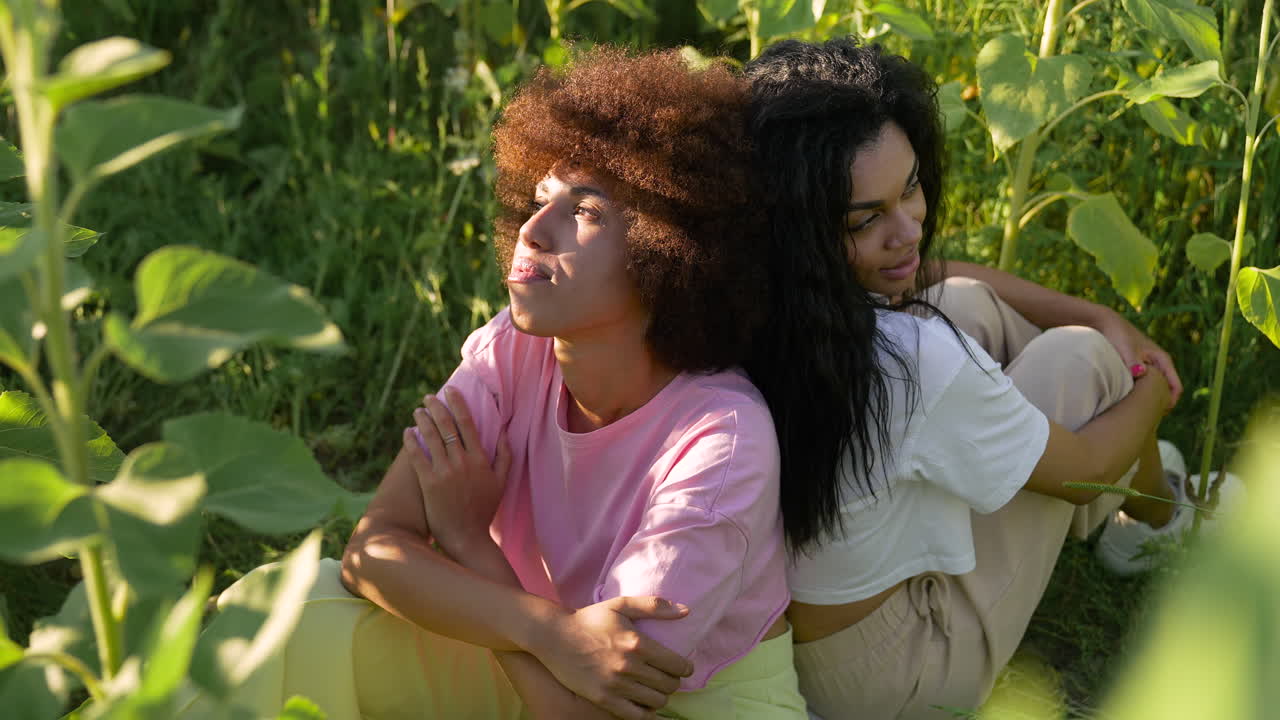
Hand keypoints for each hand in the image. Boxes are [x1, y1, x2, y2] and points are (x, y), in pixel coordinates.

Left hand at [402, 387, 511, 557]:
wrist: (468, 538)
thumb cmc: (484, 510)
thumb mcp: (502, 482)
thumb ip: (505, 455)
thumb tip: (504, 430)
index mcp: (480, 459)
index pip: (467, 423)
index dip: (458, 404)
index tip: (451, 391)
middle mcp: (462, 462)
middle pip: (446, 426)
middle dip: (436, 407)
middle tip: (428, 397)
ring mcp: (444, 473)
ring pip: (430, 438)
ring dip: (422, 420)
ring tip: (417, 411)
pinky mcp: (429, 484)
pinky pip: (417, 457)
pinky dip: (411, 442)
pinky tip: (407, 432)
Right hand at [529, 596, 693, 717]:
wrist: (554, 637)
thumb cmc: (589, 619)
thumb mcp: (621, 605)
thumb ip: (654, 606)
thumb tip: (686, 611)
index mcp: (637, 643)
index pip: (677, 665)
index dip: (685, 668)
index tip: (684, 667)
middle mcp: (629, 667)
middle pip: (669, 685)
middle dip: (674, 682)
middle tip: (668, 677)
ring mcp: (616, 686)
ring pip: (656, 702)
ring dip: (661, 696)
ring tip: (656, 689)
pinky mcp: (603, 700)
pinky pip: (636, 716)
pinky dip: (646, 712)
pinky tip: (644, 704)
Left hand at [1093, 309, 1181, 407]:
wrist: (1105, 323)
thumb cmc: (1117, 335)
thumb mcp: (1126, 349)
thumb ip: (1133, 362)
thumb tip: (1140, 373)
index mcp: (1162, 359)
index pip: (1176, 387)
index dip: (1170, 402)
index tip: (1158, 413)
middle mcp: (1159, 363)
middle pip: (1167, 390)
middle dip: (1160, 403)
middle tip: (1146, 417)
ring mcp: (1149, 365)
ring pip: (1156, 387)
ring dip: (1150, 399)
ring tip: (1137, 411)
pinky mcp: (1138, 367)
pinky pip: (1145, 384)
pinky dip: (1141, 393)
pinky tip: (1128, 401)